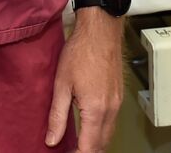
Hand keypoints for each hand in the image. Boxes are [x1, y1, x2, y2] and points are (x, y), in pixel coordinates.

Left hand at [46, 12, 123, 151]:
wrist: (101, 30)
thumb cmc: (81, 51)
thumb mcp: (62, 84)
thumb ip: (57, 115)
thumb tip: (52, 140)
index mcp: (96, 110)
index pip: (89, 148)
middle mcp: (110, 109)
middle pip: (101, 145)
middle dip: (86, 152)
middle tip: (69, 151)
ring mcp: (117, 102)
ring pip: (108, 134)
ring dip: (95, 144)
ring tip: (76, 145)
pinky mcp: (118, 95)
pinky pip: (112, 122)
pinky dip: (101, 131)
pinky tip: (89, 127)